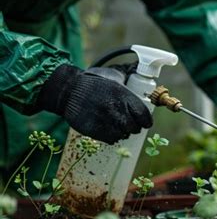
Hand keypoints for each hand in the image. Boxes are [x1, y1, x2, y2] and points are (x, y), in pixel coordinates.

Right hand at [37, 64, 152, 143]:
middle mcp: (116, 108)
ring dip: (123, 132)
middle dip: (134, 127)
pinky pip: (111, 139)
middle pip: (135, 127)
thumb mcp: (113, 79)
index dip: (146, 121)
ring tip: (118, 126)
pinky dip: (113, 137)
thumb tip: (142, 88)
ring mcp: (105, 120)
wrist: (68, 90)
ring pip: (124, 134)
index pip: (143, 114)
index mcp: (123, 95)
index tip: (145, 122)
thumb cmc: (93, 83)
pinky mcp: (95, 130)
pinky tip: (109, 129)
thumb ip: (128, 86)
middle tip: (130, 125)